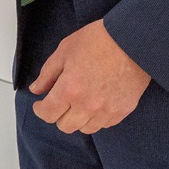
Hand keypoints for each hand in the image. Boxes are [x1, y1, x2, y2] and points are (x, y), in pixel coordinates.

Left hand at [29, 19, 150, 133]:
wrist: (132, 40)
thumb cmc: (98, 40)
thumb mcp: (65, 50)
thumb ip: (47, 73)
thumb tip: (36, 89)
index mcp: (69, 89)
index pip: (48, 114)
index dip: (40, 110)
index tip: (40, 104)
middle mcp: (87, 105)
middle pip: (65, 126)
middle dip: (58, 115)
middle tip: (61, 101)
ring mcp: (106, 111)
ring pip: (85, 128)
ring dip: (78, 118)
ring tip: (80, 101)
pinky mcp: (122, 112)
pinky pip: (104, 124)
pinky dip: (97, 117)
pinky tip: (97, 102)